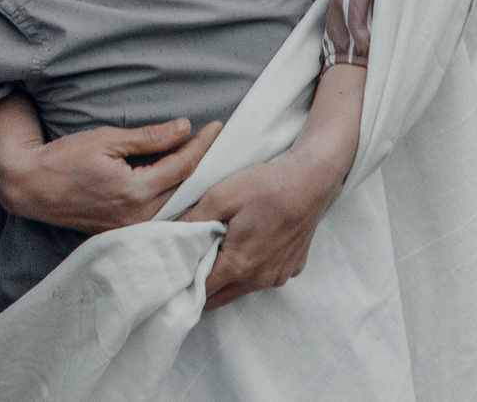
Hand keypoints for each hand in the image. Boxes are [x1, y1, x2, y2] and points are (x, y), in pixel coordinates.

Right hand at [0, 94, 221, 234]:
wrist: (32, 186)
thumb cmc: (65, 158)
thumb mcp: (107, 139)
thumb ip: (150, 137)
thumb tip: (185, 128)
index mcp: (135, 192)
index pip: (182, 166)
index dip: (202, 145)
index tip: (217, 127)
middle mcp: (138, 217)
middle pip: (186, 190)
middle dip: (207, 165)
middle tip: (224, 144)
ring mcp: (132, 229)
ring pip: (177, 205)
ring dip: (196, 184)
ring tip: (213, 162)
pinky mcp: (126, 232)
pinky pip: (162, 214)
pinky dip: (178, 197)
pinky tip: (188, 185)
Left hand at [176, 62, 364, 308]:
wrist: (313, 178)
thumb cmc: (265, 185)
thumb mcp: (220, 195)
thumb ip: (190, 221)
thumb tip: (163, 237)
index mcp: (239, 266)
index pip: (199, 293)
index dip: (181, 283)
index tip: (170, 270)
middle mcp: (260, 280)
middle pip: (218, 297)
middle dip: (199, 285)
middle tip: (186, 261)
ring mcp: (279, 276)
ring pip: (240, 289)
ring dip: (224, 277)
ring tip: (214, 248)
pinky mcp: (292, 268)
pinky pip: (262, 277)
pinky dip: (249, 269)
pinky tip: (247, 243)